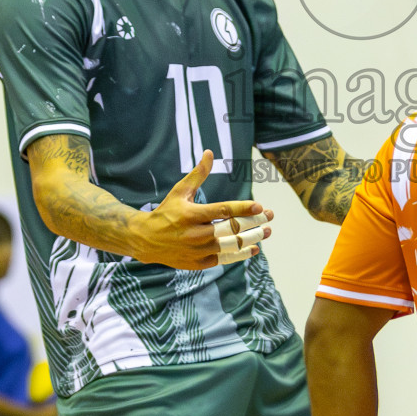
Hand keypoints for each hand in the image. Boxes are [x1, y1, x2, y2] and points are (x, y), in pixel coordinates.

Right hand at [130, 150, 273, 268]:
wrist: (146, 240)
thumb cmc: (166, 212)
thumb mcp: (180, 191)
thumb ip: (198, 174)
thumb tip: (210, 152)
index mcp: (191, 214)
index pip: (223, 211)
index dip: (243, 208)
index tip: (260, 206)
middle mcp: (196, 234)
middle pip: (232, 229)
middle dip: (255, 223)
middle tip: (270, 216)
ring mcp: (198, 250)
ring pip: (231, 246)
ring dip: (252, 239)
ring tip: (267, 232)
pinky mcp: (199, 263)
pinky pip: (224, 259)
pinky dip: (240, 254)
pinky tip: (253, 248)